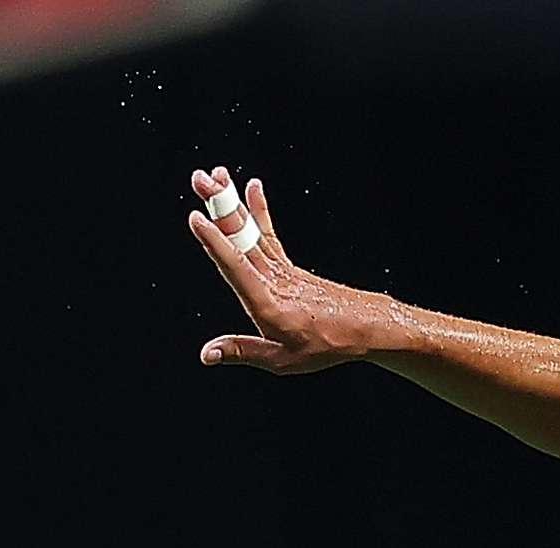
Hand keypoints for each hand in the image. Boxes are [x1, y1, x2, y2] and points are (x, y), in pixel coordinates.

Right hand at [182, 166, 384, 374]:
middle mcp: (272, 279)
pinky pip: (268, 234)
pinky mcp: (288, 266)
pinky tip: (252, 188)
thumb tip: (207, 354)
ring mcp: (281, 269)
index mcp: (267, 303)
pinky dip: (258, 210)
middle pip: (240, 237)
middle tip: (199, 178)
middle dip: (217, 206)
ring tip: (214, 175)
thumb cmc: (325, 346)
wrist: (364, 327)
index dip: (214, 242)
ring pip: (251, 230)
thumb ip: (242, 351)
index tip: (196, 217)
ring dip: (230, 201)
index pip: (235, 266)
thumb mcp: (282, 360)